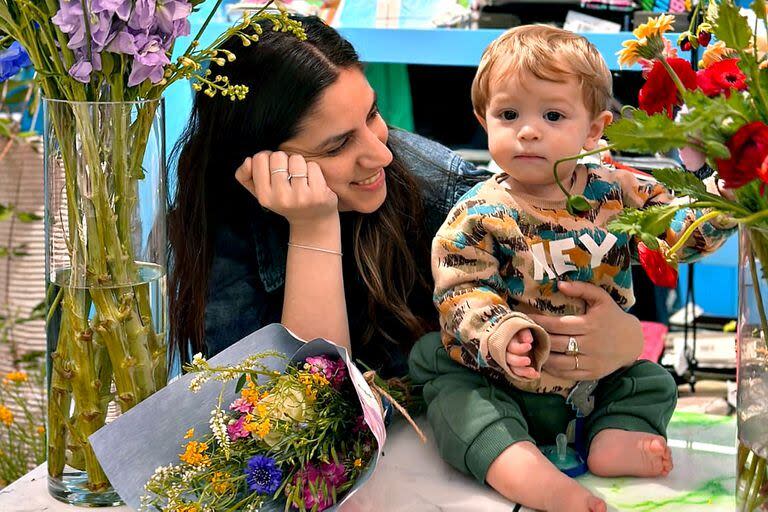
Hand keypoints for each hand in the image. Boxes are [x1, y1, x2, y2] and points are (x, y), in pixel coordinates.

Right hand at [235, 151, 337, 226]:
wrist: (312, 222)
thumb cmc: (285, 201)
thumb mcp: (261, 193)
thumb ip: (245, 176)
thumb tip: (248, 160)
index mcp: (264, 197)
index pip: (259, 158)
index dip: (268, 159)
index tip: (274, 170)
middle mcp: (281, 198)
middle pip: (278, 156)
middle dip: (284, 160)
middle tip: (289, 175)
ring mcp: (301, 197)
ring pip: (296, 159)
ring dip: (300, 164)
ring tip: (301, 178)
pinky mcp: (318, 194)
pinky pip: (312, 166)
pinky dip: (313, 170)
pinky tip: (313, 182)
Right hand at [506, 328, 539, 378]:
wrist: (518, 334)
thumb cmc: (520, 330)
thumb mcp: (522, 327)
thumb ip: (524, 332)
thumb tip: (528, 340)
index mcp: (506, 341)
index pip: (510, 347)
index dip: (519, 348)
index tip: (529, 345)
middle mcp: (506, 352)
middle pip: (509, 359)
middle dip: (518, 361)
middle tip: (528, 360)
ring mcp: (510, 360)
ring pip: (513, 368)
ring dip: (523, 371)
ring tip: (534, 372)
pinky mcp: (515, 366)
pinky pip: (519, 373)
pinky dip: (527, 375)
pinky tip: (537, 375)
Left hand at [528, 281, 642, 380]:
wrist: (632, 341)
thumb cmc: (612, 316)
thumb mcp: (601, 298)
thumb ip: (581, 289)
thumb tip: (559, 284)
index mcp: (590, 324)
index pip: (557, 325)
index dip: (539, 322)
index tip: (525, 318)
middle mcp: (590, 344)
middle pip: (556, 343)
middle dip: (537, 338)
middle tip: (523, 334)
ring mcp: (590, 361)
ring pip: (558, 361)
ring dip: (542, 355)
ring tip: (530, 348)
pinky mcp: (591, 374)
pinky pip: (566, 373)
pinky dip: (552, 368)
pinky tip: (543, 360)